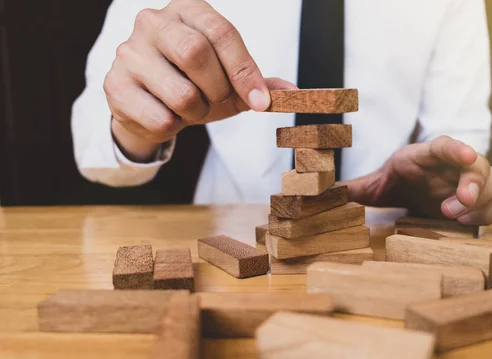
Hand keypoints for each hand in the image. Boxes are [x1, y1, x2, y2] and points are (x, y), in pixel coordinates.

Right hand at [104, 0, 295, 161]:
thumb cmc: (194, 84)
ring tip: (190, 108)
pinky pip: (161, 118)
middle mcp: (153, 22)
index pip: (221, 32)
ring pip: (181, 93)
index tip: (261, 102)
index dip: (245, 70)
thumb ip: (259, 84)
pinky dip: (175, 127)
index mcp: (187, 10)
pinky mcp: (114, 86)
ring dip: (197, 112)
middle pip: (195, 52)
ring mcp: (128, 52)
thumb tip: (290, 92)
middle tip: (218, 100)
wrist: (148, 104)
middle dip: (218, 89)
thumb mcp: (229, 81)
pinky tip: (167, 115)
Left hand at [344, 136, 491, 225]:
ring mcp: (468, 180)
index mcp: (425, 155)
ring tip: (456, 217)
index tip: (465, 156)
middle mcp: (452, 164)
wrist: (411, 191)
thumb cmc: (394, 182)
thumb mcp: (373, 185)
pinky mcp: (478, 200)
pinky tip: (467, 224)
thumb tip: (323, 193)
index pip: (443, 145)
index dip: (456, 148)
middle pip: (478, 163)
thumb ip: (353, 188)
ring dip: (482, 199)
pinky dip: (488, 213)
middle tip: (458, 203)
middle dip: (474, 182)